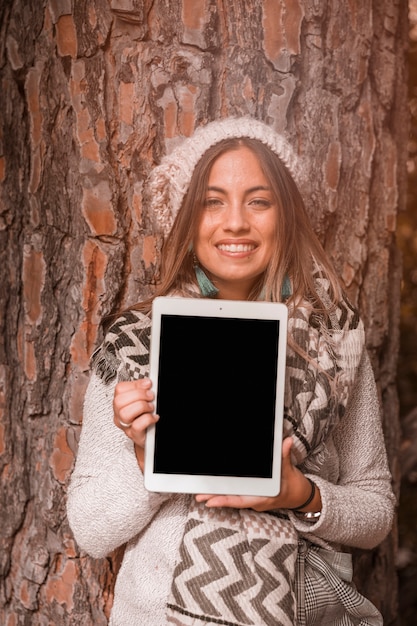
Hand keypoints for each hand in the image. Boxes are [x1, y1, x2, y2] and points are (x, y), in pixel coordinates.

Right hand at [113, 378, 158, 470]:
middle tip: (150, 397)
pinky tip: (154, 417)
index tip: (147, 385)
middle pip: (119, 401)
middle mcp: (119, 414)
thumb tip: (146, 383)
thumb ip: (142, 390)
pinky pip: (136, 426)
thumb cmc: (144, 417)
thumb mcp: (142, 400)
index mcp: (120, 402)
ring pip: (125, 413)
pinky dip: (148, 419)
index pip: (120, 389)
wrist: (149, 436)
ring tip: (151, 408)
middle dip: (138, 395)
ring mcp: (125, 426)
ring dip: (141, 407)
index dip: (135, 385)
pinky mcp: (134, 435)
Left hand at [195, 437, 320, 512]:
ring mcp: (254, 499)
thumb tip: (286, 442)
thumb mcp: (290, 471)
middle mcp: (256, 500)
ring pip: (233, 497)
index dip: (225, 500)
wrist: (301, 497)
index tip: (211, 501)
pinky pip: (237, 495)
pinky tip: (215, 490)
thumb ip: (285, 456)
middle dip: (215, 497)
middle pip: (233, 499)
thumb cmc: (294, 486)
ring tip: (201, 493)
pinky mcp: (253, 496)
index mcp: (264, 497)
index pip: (241, 499)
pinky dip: (226, 492)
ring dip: (218, 494)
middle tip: (199, 495)